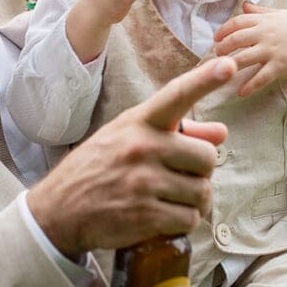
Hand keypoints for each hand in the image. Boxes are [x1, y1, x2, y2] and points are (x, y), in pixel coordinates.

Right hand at [27, 56, 235, 256]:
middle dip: (201, 172)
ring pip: (203, 192)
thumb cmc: (100, 167)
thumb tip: (222, 132)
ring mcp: (143, 182)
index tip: (229, 65)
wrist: (58, 209)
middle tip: (180, 177)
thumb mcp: (129, 137)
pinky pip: (189, 219)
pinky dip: (182, 222)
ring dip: (194, 201)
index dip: (206, 79)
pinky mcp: (144, 215)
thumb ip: (177, 133)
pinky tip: (163, 217)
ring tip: (170, 198)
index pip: (177, 95)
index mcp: (139, 122)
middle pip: (207, 158)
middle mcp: (142, 147)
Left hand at [215, 2, 286, 94]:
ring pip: (245, 57)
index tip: (216, 38)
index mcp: (264, 20)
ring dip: (230, 64)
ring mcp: (273, 50)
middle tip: (217, 54)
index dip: (224, 30)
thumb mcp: (279, 15)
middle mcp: (266, 34)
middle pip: (237, 39)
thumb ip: (260, 12)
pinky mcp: (281, 65)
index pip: (238, 22)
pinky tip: (241, 92)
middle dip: (223, 47)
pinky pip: (262, 77)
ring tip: (222, 70)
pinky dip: (251, 85)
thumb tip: (244, 4)